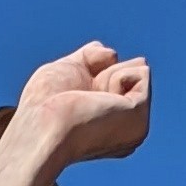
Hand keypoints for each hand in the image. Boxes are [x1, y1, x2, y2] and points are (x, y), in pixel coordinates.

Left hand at [5, 42, 152, 171]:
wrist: (42, 129)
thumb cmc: (44, 107)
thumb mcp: (69, 70)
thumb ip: (91, 57)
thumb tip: (113, 55)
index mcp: (108, 119)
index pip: (114, 71)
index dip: (92, 70)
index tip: (72, 94)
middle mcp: (124, 126)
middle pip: (129, 67)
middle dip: (103, 70)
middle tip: (82, 97)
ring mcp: (135, 125)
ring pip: (138, 68)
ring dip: (108, 74)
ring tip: (90, 101)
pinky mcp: (141, 120)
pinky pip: (142, 72)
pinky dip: (118, 76)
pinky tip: (102, 101)